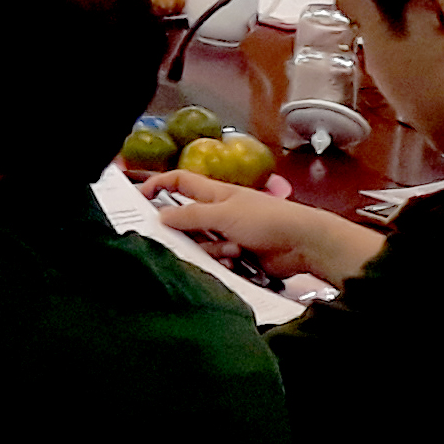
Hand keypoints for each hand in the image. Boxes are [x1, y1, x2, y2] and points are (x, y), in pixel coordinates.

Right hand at [146, 170, 381, 282]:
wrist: (303, 244)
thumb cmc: (266, 220)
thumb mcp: (224, 214)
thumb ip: (191, 215)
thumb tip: (161, 216)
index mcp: (214, 193)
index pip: (180, 182)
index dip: (159, 185)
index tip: (140, 197)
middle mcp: (218, 212)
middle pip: (187, 220)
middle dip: (187, 233)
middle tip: (185, 242)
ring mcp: (228, 234)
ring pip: (201, 244)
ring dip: (212, 250)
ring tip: (232, 251)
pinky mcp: (237, 255)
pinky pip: (217, 260)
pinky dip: (224, 261)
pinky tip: (238, 261)